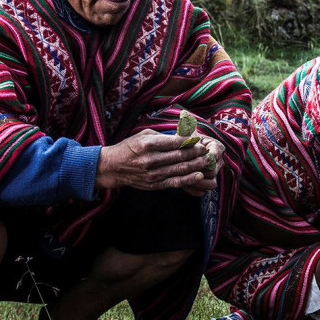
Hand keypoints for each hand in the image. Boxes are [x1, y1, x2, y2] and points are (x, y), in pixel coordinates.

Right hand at [95, 129, 218, 194]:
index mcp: (148, 144)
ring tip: (207, 161)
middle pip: (179, 156)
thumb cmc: (129, 147)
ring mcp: (152, 174)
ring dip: (196, 165)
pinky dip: (188, 179)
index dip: (190, 142)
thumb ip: (163, 136)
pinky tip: (199, 175)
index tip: (199, 140)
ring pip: (180, 169)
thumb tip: (184, 135)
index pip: (175, 142)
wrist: (112, 167)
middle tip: (207, 151)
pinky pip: (175, 182)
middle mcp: (150, 159)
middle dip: (196, 153)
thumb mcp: (143, 135)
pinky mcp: (154, 184)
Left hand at [182, 136, 225, 195]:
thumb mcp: (184, 134)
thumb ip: (185, 130)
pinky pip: (204, 191)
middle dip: (198, 172)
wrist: (180, 152)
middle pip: (212, 172)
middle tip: (183, 170)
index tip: (193, 158)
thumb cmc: (183, 142)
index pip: (214, 156)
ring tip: (183, 179)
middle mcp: (219, 161)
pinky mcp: (207, 183)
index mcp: (217, 147)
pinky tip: (183, 185)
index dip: (204, 159)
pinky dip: (194, 189)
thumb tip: (185, 124)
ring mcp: (214, 173)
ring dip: (197, 183)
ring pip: (211, 184)